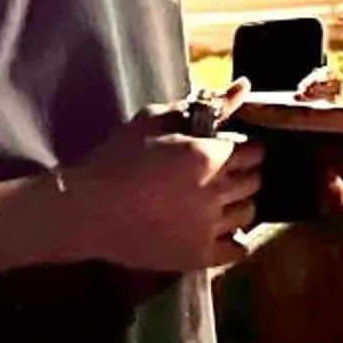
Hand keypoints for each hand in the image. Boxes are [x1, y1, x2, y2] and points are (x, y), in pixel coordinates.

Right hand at [57, 88, 262, 271]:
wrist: (87, 210)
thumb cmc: (118, 158)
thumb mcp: (156, 119)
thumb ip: (207, 103)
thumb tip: (244, 86)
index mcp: (208, 155)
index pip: (254, 150)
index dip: (241, 147)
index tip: (224, 149)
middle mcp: (215, 191)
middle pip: (254, 180)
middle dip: (241, 172)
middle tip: (216, 173)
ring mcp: (209, 226)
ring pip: (249, 212)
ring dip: (236, 203)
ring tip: (212, 199)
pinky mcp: (199, 255)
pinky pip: (239, 249)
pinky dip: (234, 238)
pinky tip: (215, 229)